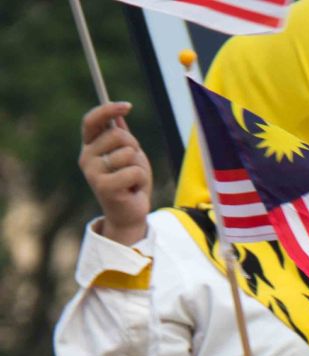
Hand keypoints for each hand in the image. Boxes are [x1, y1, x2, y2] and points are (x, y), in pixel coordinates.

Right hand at [79, 102, 152, 244]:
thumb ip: (123, 137)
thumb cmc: (131, 184)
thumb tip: (119, 116)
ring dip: (139, 167)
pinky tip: (133, 190)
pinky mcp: (104, 187)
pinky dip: (141, 180)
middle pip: (118, 135)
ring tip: (132, 181)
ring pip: (128, 154)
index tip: (128, 106)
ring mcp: (93, 173)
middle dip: (135, 147)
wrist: (129, 216)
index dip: (108, 110)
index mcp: (89, 146)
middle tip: (133, 165)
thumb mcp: (130, 156)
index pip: (92, 121)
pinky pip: (134, 171)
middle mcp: (86, 158)